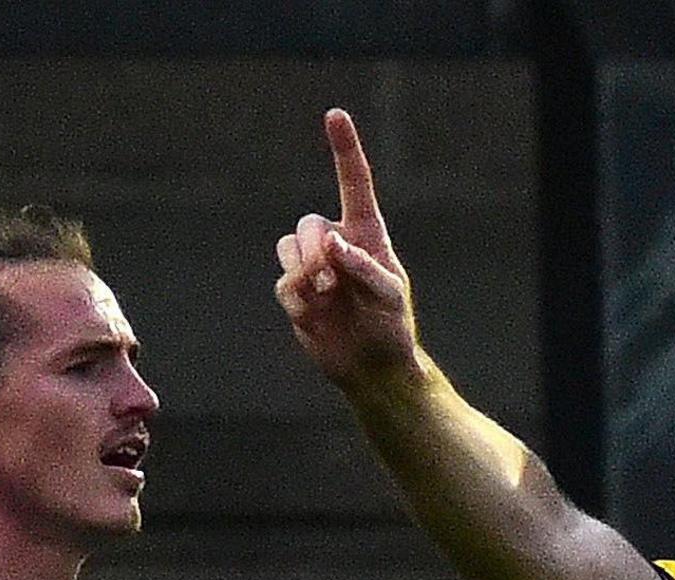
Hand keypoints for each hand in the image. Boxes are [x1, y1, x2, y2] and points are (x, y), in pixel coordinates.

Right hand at [275, 107, 417, 385]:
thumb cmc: (390, 327)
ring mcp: (314, 267)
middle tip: (330, 280)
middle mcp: (337, 244)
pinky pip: (283, 283)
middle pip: (308, 224)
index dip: (344, 149)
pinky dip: (298, 301)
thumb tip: (332, 243)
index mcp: (367, 235)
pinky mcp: (297, 292)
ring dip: (304, 273)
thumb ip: (363, 266)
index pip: (355, 184)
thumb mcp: (389, 296)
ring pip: (288, 248)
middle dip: (314, 251)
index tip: (335, 116)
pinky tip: (316, 316)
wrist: (371, 368)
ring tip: (326, 299)